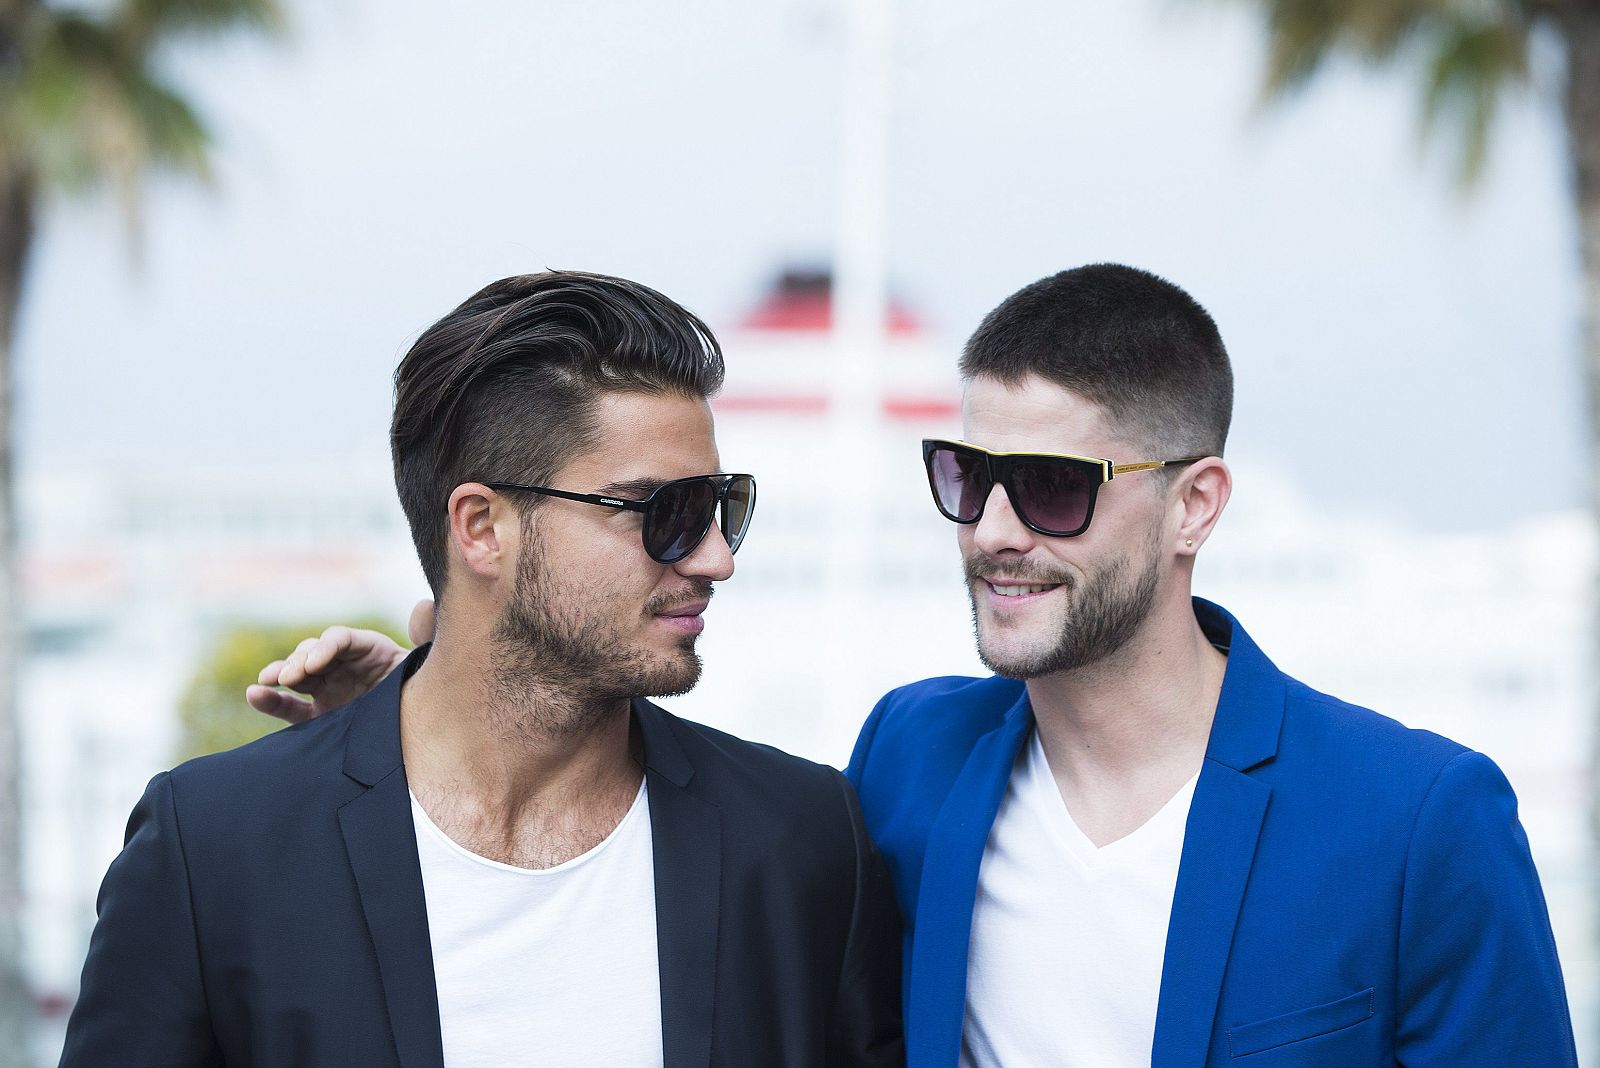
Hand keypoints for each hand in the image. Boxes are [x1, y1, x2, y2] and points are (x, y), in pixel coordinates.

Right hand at [244, 600, 436, 722]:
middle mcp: (347, 668)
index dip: (326, 646)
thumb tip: (424, 605)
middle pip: (315, 653)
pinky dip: (270, 700)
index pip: (342, 640)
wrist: (424, 744)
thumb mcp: (428, 667)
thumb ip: (426, 637)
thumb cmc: (427, 698)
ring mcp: (330, 691)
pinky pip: (290, 707)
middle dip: (300, 660)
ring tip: (268, 681)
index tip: (316, 661)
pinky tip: (254, 695)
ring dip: (280, 673)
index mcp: (372, 652)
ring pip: (297, 675)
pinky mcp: (319, 718)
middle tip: (292, 675)